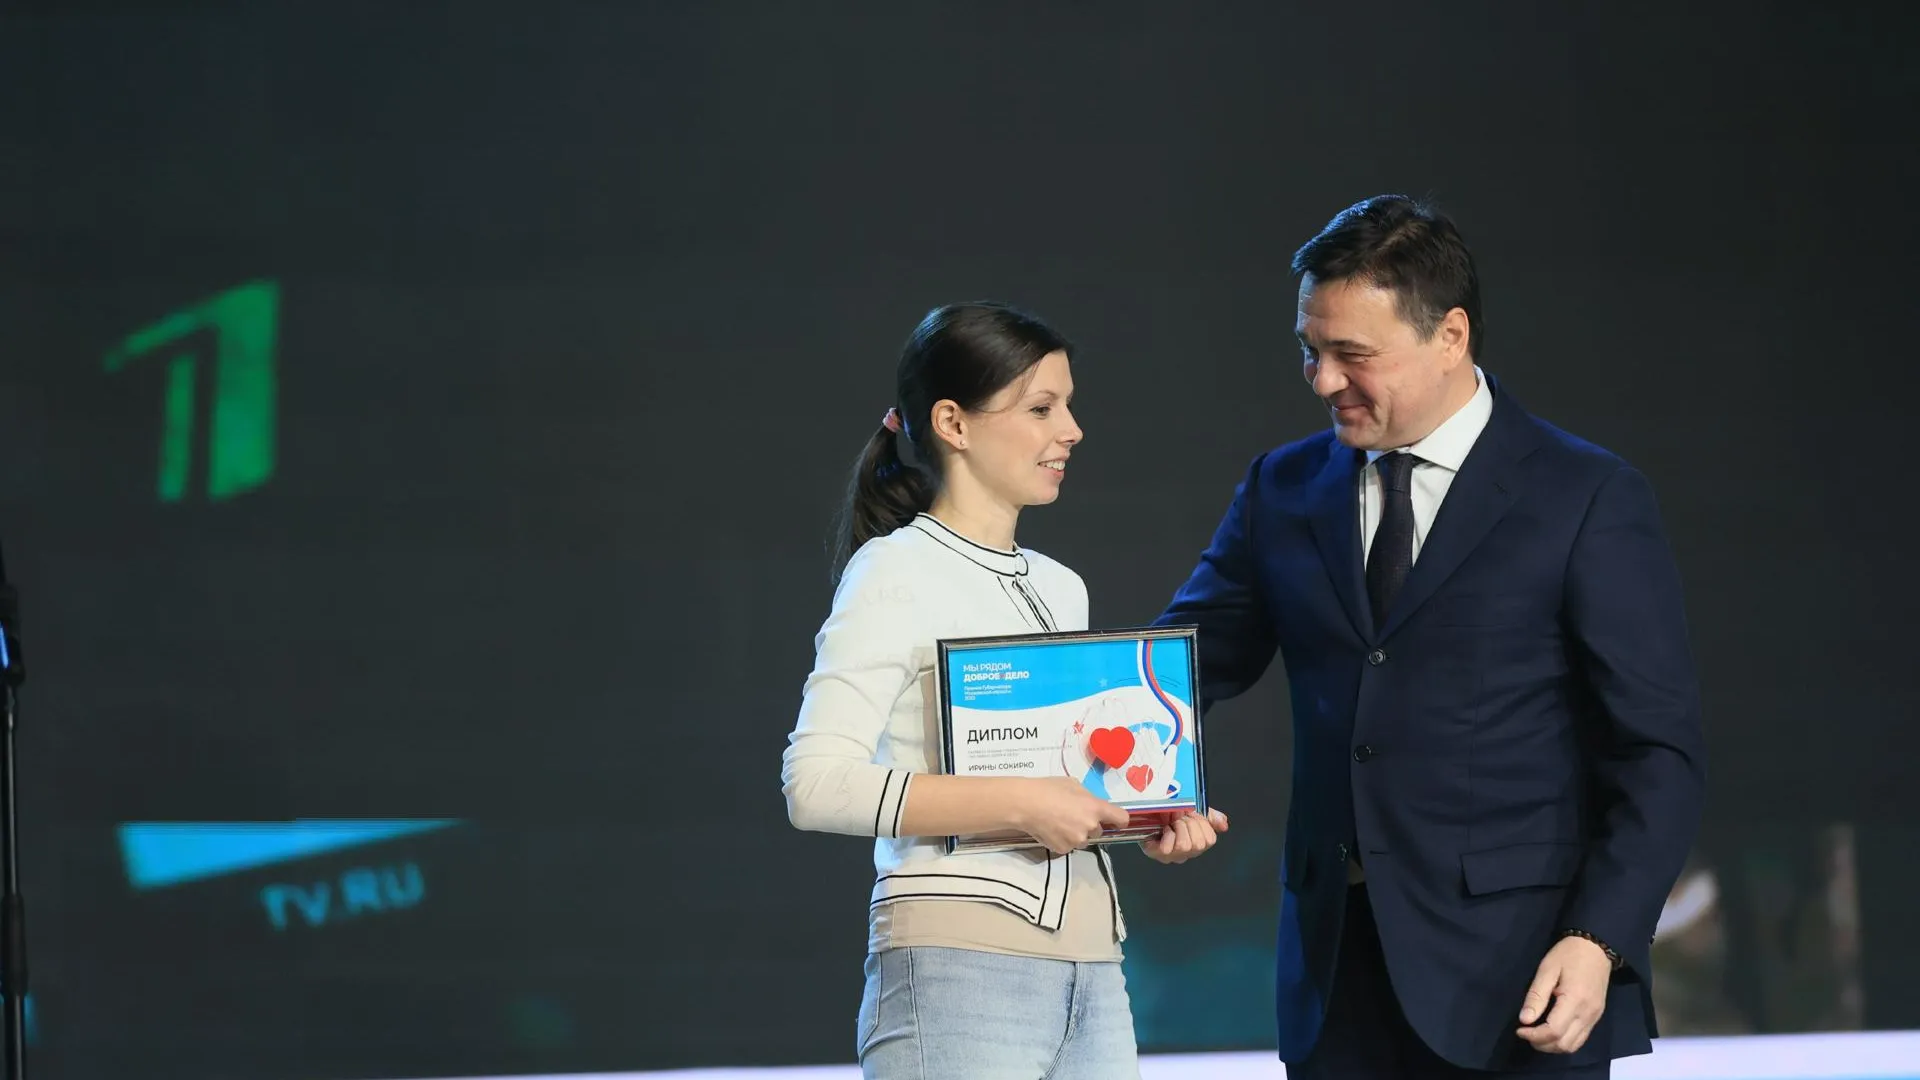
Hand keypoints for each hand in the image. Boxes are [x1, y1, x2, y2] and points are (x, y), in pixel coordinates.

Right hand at [1012, 777, 1131, 854]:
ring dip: (1076, 834)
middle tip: (1072, 816)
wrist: (1026, 804)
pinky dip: (1062, 840)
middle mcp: (1090, 826)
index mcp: (1096, 808)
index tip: (1115, 822)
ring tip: (1058, 823)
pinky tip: (1051, 830)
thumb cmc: (1048, 789)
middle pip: (1099, 831)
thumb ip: (1087, 797)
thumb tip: (1090, 804)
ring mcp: (1077, 840)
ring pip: (1083, 840)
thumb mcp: (1073, 784)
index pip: (1121, 818)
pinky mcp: (1064, 849)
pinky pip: (1068, 846)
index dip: (1119, 820)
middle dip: (1090, 825)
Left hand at [1140, 808, 1229, 863]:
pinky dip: (1167, 835)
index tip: (1192, 814)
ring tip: (1171, 823)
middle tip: (1180, 817)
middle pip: (1199, 844)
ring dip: (1178, 828)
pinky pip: (1168, 848)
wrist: (1148, 812)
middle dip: (1189, 824)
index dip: (1202, 824)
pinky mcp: (1158, 854)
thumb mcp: (1195, 811)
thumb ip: (1211, 817)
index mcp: (1199, 843)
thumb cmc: (1171, 814)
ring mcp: (1173, 856)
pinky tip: (1164, 830)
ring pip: (1185, 846)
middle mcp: (1188, 853)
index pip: (1210, 839)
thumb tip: (1224, 825)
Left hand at [1517, 935, 1613, 1053]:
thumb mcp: (1547, 969)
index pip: (1553, 1031)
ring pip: (1573, 1046)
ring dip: (1553, 1046)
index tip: (1519, 1029)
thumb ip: (1536, 996)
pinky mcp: (1597, 1017)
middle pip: (1564, 1044)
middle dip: (1542, 1044)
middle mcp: (1588, 1014)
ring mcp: (1594, 1018)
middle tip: (1526, 1032)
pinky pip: (1581, 1039)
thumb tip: (1524, 1020)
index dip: (1534, 1035)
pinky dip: (1564, 1041)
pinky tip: (1552, 1031)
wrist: (1597, 948)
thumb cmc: (1568, 955)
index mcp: (1575, 1001)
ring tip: (1537, 1034)